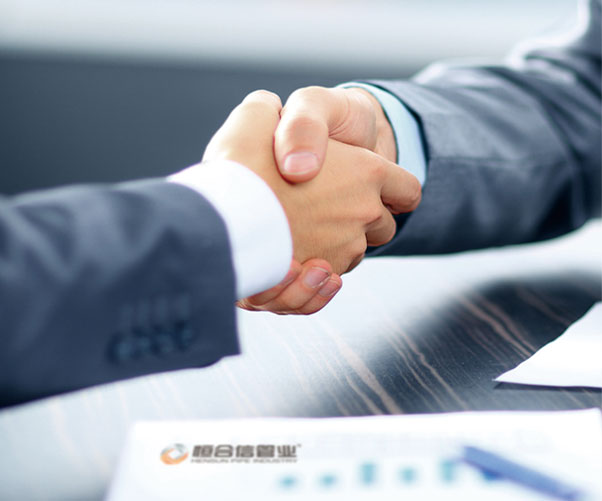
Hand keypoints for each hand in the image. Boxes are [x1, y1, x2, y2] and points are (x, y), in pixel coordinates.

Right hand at [202, 90, 419, 312]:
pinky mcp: (321, 278)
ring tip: (300, 227)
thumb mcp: (259, 116)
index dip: (393, 189)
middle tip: (323, 205)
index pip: (406, 189)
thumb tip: (273, 112)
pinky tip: (292, 254)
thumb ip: (278, 112)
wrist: (218, 218)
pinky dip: (318, 271)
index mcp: (366, 171)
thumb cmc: (242, 162)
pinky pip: (331, 279)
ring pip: (356, 252)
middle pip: (383, 226)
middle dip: (362, 219)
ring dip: (337, 244)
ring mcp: (345, 249)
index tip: (375, 189)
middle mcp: (363, 213)